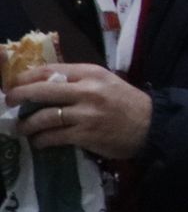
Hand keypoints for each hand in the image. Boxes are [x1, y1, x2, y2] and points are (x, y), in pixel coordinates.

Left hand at [7, 63, 152, 159]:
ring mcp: (85, 113)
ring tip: (22, 128)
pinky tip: (39, 142)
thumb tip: (45, 84)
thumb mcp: (105, 82)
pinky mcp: (85, 135)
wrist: (151, 125)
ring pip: (43, 117)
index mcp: (91, 73)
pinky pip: (53, 137)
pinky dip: (41, 140)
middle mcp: (87, 90)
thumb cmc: (126, 102)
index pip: (49, 70)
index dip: (26, 77)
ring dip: (27, 124)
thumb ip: (79, 81)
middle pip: (41, 90)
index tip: (14, 83)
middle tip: (9, 102)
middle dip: (19, 96)